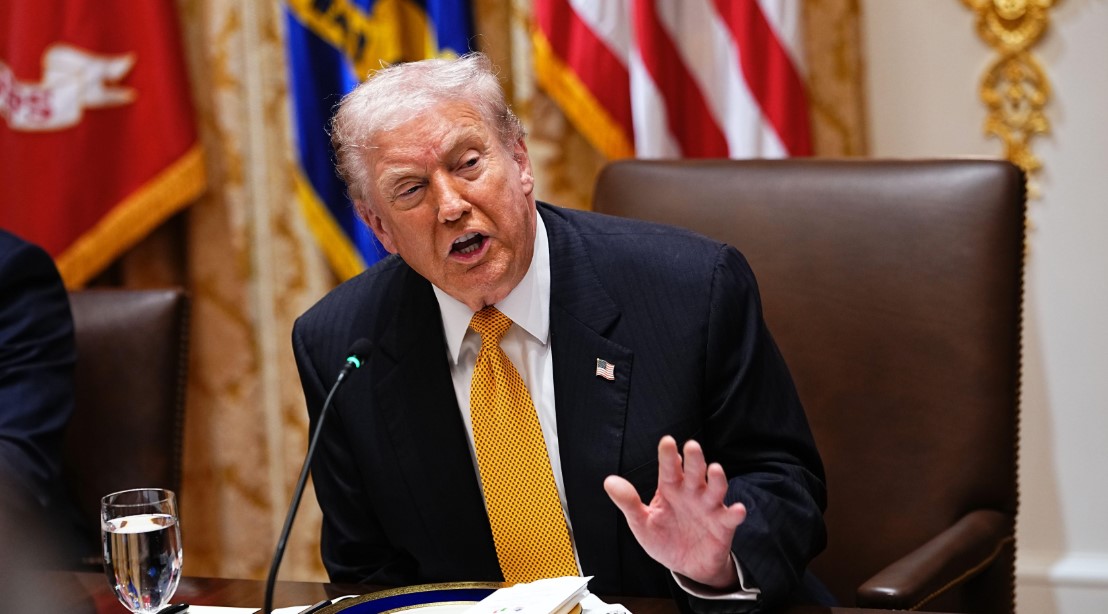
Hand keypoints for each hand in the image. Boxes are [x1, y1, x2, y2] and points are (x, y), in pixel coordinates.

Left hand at [603, 436, 746, 588]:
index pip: (669, 468)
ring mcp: (709, 508)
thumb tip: (609, 481)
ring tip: (715, 470)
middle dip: (694, 460)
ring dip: (716, 480)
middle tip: (691, 446)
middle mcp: (692, 493)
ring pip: (715, 489)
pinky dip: (735, 513)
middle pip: (694, 473)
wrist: (686, 565)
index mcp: (671, 488)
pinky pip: (730, 518)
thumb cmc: (664, 538)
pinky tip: (737, 509)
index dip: (668, 456)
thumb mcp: (641, 523)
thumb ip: (628, 502)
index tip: (667, 441)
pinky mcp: (723, 525)